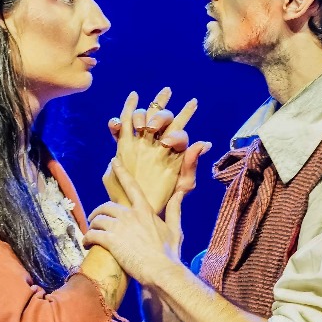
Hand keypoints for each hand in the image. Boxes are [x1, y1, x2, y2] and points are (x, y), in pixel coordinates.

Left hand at [87, 159, 187, 286]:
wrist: (163, 271)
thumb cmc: (170, 253)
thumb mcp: (175, 228)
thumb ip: (174, 209)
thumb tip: (179, 194)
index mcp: (145, 210)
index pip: (131, 186)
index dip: (121, 172)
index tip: (113, 162)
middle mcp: (131, 215)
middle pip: (107, 206)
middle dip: (98, 212)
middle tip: (94, 219)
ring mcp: (120, 227)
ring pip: (98, 220)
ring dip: (92, 225)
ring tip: (90, 233)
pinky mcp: (111, 241)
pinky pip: (92, 234)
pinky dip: (87, 238)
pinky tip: (86, 243)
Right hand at [104, 88, 210, 211]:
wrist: (139, 205)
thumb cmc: (166, 196)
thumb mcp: (183, 184)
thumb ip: (192, 165)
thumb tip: (204, 143)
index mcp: (174, 147)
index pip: (179, 131)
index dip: (175, 135)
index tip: (167, 144)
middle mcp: (158, 138)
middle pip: (161, 115)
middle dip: (159, 116)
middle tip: (152, 128)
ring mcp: (140, 139)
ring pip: (141, 116)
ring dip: (140, 115)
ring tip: (140, 127)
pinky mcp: (123, 143)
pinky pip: (120, 125)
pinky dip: (117, 120)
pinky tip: (116, 123)